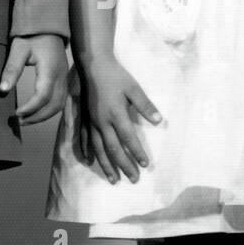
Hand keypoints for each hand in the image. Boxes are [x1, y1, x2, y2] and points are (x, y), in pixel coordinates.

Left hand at [0, 33, 67, 123]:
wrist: (48, 25)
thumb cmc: (32, 35)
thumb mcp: (18, 49)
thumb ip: (12, 69)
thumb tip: (3, 90)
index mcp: (50, 69)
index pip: (43, 96)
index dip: (30, 108)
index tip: (16, 113)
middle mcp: (61, 76)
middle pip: (54, 105)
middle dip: (37, 117)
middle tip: (20, 121)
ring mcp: (64, 78)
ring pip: (60, 105)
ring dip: (44, 116)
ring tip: (26, 119)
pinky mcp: (63, 78)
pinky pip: (61, 100)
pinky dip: (49, 110)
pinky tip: (36, 111)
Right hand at [76, 54, 161, 183]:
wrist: (93, 65)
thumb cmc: (116, 75)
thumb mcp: (134, 88)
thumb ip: (145, 105)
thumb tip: (159, 121)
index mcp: (116, 114)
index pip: (129, 139)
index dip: (137, 153)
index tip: (145, 165)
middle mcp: (102, 121)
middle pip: (114, 149)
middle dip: (124, 165)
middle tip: (133, 179)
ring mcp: (91, 121)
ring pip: (98, 148)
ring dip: (106, 165)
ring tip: (113, 179)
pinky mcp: (84, 118)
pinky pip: (85, 139)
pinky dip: (88, 152)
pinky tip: (90, 161)